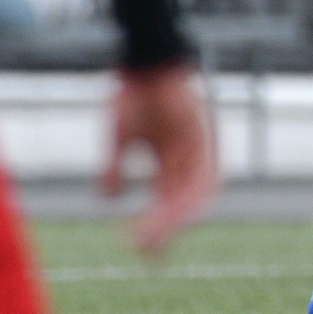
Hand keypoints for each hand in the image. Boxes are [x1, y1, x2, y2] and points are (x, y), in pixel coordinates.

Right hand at [101, 60, 218, 257]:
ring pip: (193, 196)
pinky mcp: (206, 139)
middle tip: (147, 253)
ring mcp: (200, 149)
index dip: (155, 226)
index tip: (140, 251)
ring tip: (154, 239)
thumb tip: (106, 199)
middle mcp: (189, 159)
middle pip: (182, 204)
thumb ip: (114, 169)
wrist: (144, 59)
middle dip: (165, 230)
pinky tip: (170, 213)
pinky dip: (188, 196)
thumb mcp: (119, 138)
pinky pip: (202, 175)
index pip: (166, 202)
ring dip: (174, 220)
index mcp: (171, 161)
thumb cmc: (133, 93)